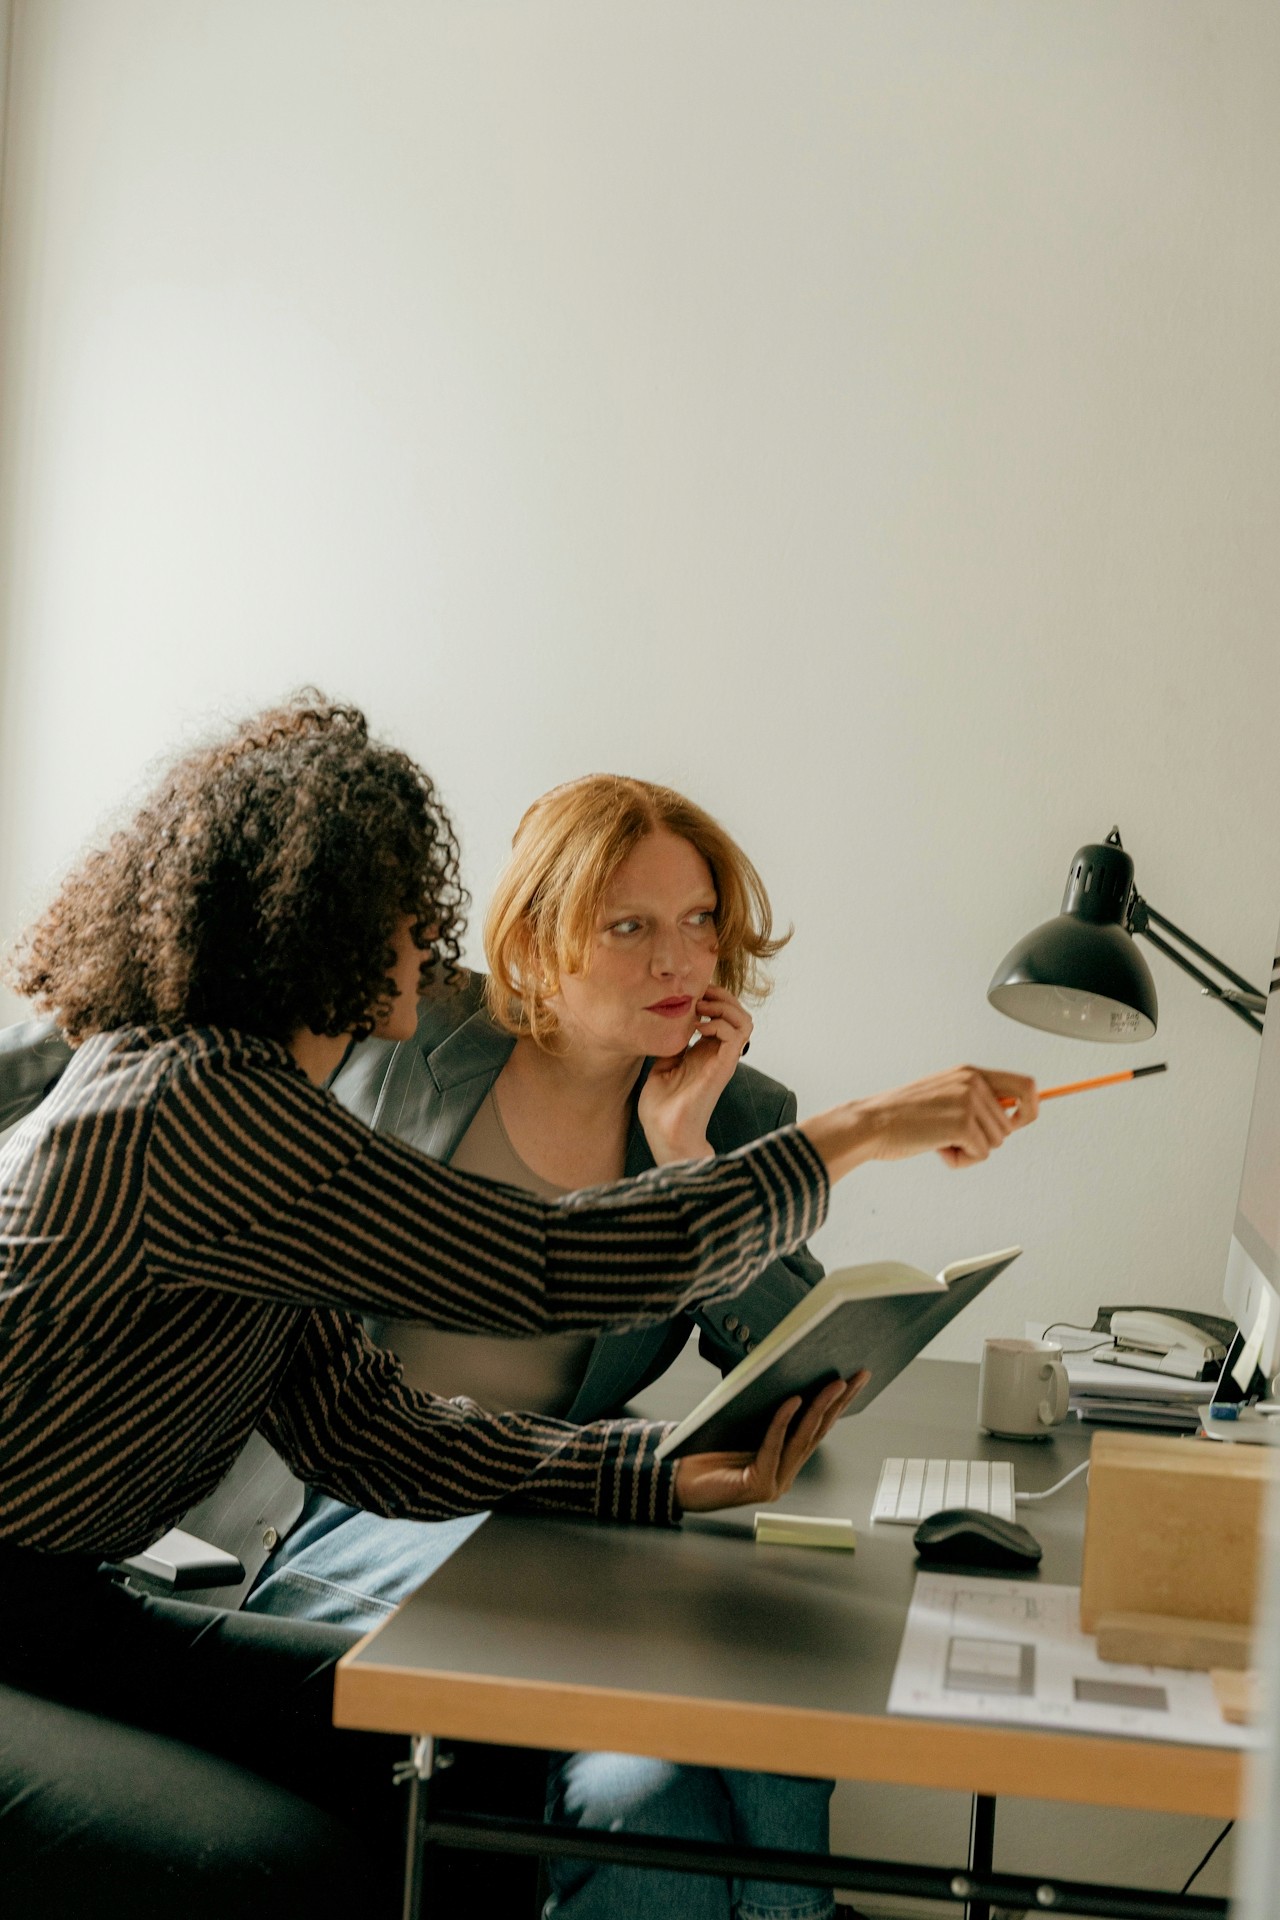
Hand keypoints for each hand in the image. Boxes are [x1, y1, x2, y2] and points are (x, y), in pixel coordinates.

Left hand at [637, 987, 753, 1164]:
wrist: (664, 1132)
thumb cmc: (661, 1106)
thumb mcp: (662, 1065)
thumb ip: (671, 1045)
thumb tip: (667, 1025)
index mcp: (705, 1052)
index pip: (723, 1015)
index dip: (711, 998)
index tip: (690, 994)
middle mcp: (718, 1054)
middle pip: (739, 1014)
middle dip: (721, 996)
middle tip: (698, 996)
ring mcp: (723, 1060)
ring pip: (744, 1021)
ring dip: (724, 1007)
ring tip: (701, 1010)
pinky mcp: (723, 1067)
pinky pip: (736, 1035)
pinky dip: (720, 1022)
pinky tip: (699, 1027)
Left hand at [673, 1372, 867, 1512]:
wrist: (678, 1482)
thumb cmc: (707, 1452)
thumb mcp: (742, 1425)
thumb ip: (764, 1413)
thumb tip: (787, 1377)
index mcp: (785, 1459)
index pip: (817, 1428)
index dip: (838, 1404)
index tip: (854, 1379)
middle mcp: (785, 1473)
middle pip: (817, 1432)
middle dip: (839, 1402)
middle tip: (855, 1377)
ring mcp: (775, 1482)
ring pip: (802, 1440)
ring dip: (820, 1408)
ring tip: (833, 1384)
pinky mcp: (759, 1485)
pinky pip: (774, 1447)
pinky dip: (783, 1423)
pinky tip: (793, 1401)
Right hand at [801, 1067, 1038, 1181]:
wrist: (872, 1123)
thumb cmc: (903, 1117)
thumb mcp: (944, 1096)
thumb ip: (974, 1100)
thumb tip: (1012, 1117)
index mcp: (970, 1073)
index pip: (1027, 1085)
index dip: (1031, 1108)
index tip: (1020, 1122)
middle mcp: (973, 1082)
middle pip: (1011, 1125)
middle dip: (987, 1139)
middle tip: (956, 1137)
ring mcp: (969, 1102)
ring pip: (997, 1142)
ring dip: (970, 1150)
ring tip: (940, 1140)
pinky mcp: (963, 1124)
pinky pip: (981, 1154)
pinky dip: (960, 1160)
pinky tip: (937, 1148)